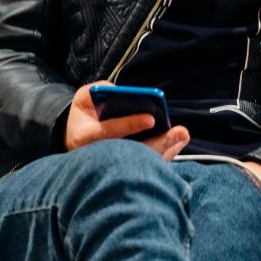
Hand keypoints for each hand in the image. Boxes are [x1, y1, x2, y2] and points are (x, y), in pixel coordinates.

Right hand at [64, 83, 189, 160]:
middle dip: (158, 142)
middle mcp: (98, 156)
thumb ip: (97, 91)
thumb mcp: (84, 98)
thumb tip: (118, 90)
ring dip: (166, 149)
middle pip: (132, 153)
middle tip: (180, 132)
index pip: (108, 131)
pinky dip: (166, 153)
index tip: (151, 118)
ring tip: (183, 135)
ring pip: (142, 161)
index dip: (129, 125)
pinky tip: (179, 141)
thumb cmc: (85, 114)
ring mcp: (112, 165)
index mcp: (84, 137)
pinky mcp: (126, 169)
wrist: (78, 137)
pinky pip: (148, 164)